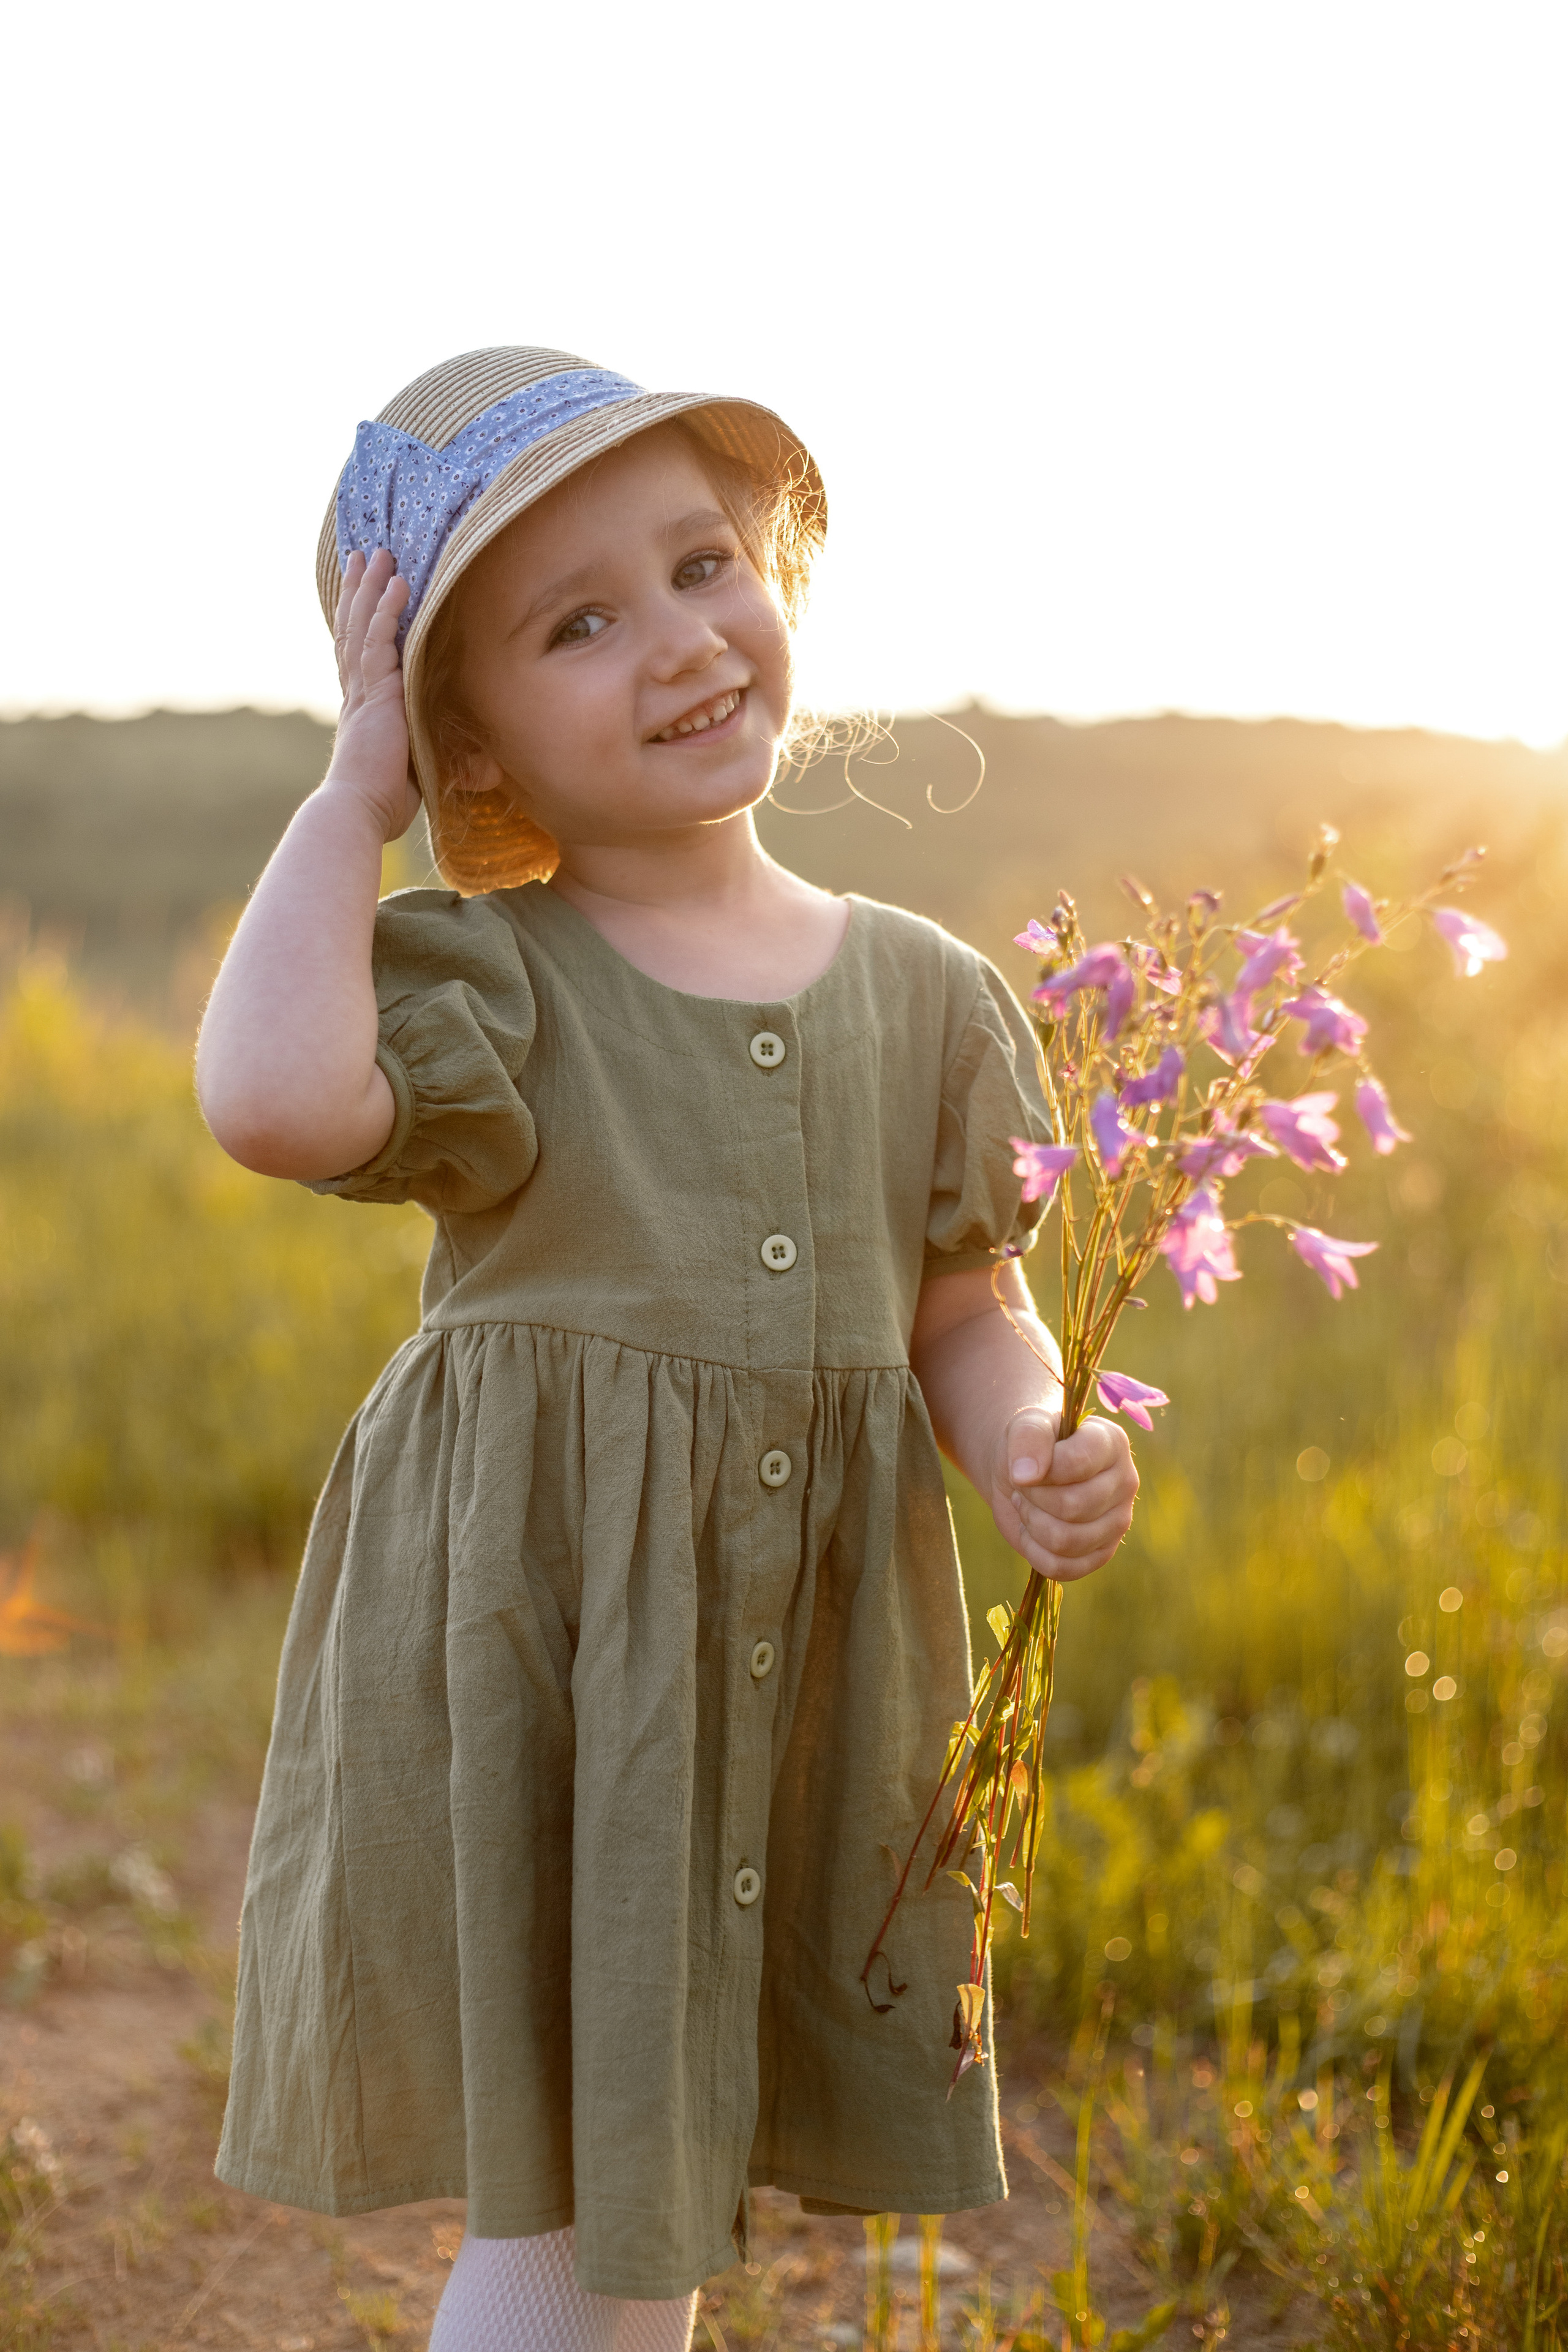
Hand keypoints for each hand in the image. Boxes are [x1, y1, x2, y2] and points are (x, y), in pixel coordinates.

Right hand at [327, 549, 420, 840]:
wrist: (358, 809)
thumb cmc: (383, 801)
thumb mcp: (417, 772)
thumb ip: (441, 758)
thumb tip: (482, 769)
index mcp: (363, 707)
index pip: (359, 653)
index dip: (358, 621)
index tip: (361, 593)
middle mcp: (358, 692)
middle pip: (354, 627)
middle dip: (359, 590)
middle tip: (363, 555)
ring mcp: (363, 690)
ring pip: (363, 625)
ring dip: (371, 588)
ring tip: (377, 554)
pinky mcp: (375, 694)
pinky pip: (379, 642)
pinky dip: (387, 611)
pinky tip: (398, 584)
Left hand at [988, 1408, 1138, 1582]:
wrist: (1027, 1472)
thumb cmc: (1032, 1445)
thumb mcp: (1025, 1425)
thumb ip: (1028, 1437)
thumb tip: (1025, 1474)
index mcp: (1112, 1443)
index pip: (1078, 1463)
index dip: (1041, 1469)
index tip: (1025, 1464)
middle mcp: (1125, 1483)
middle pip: (1071, 1506)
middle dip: (1033, 1497)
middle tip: (1024, 1486)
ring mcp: (1118, 1522)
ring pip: (1067, 1541)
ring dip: (1032, 1523)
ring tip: (1028, 1504)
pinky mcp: (1101, 1554)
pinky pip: (1063, 1568)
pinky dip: (1034, 1552)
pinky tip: (1031, 1530)